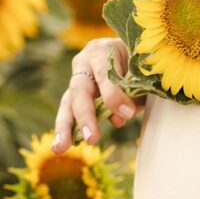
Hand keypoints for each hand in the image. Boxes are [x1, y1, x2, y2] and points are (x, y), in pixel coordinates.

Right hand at [52, 37, 143, 151]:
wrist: (129, 51)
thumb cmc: (138, 60)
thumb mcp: (140, 70)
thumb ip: (133, 91)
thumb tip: (121, 117)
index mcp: (102, 50)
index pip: (105, 74)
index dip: (114, 95)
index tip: (128, 113)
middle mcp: (84, 64)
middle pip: (79, 90)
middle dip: (85, 116)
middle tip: (91, 138)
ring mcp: (77, 80)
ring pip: (68, 103)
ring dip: (65, 127)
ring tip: (59, 148)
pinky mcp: (75, 95)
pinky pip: (69, 112)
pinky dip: (67, 130)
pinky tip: (60, 146)